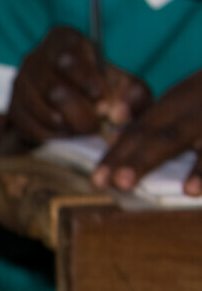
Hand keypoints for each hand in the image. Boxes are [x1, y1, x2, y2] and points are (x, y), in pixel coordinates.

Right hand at [8, 26, 150, 142]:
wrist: (70, 102)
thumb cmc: (100, 87)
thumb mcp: (122, 84)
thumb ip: (132, 96)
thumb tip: (120, 114)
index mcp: (64, 39)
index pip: (67, 58)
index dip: (85, 80)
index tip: (101, 98)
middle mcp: (35, 58)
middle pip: (53, 89)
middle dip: (78, 112)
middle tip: (95, 125)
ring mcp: (20, 84)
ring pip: (41, 110)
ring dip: (66, 126)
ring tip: (83, 130)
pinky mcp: (13, 108)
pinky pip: (29, 127)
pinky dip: (51, 135)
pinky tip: (66, 133)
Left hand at [93, 69, 201, 196]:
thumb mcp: (175, 99)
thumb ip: (144, 114)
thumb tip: (112, 124)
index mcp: (175, 103)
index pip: (139, 131)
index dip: (118, 155)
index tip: (98, 179)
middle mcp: (197, 110)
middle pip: (169, 137)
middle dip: (145, 159)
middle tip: (121, 182)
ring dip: (201, 168)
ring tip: (189, 190)